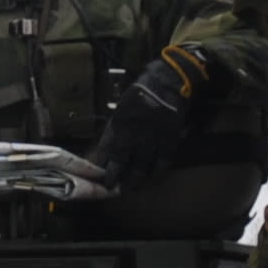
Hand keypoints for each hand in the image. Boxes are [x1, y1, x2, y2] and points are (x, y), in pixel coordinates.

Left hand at [97, 43, 218, 182]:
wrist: (170, 79)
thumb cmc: (144, 89)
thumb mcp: (123, 104)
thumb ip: (116, 125)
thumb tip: (108, 149)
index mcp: (120, 120)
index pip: (106, 146)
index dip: (101, 162)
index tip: (97, 173)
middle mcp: (134, 130)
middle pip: (122, 159)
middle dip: (115, 175)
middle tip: (111, 187)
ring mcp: (153, 136)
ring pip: (141, 164)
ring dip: (135, 179)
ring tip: (130, 188)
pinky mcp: (170, 138)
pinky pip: (162, 160)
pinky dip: (157, 171)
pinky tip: (152, 178)